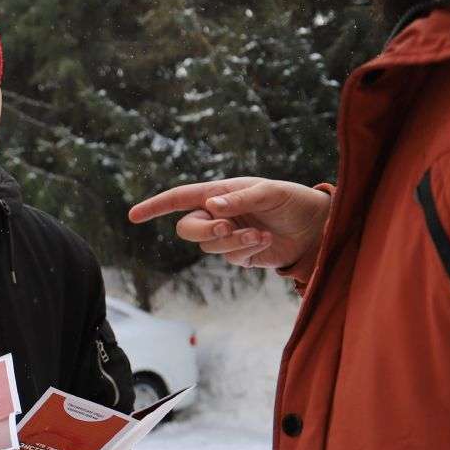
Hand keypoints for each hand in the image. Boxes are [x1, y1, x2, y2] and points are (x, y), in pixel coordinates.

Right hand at [128, 177, 330, 273]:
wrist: (316, 226)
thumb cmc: (293, 200)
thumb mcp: (271, 191)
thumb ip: (240, 198)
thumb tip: (211, 206)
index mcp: (219, 192)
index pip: (179, 199)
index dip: (155, 206)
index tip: (133, 216)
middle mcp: (217, 214)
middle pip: (188, 228)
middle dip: (205, 231)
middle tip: (228, 228)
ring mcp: (227, 235)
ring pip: (208, 245)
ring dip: (233, 242)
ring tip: (261, 234)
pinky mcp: (239, 254)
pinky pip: (229, 257)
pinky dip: (246, 250)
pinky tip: (265, 240)